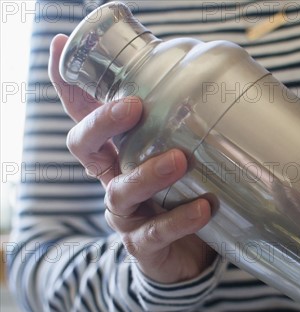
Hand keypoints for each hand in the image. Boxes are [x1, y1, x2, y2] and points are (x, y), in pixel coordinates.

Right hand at [49, 34, 215, 283]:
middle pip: (87, 147)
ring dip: (148, 174)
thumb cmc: (182, 196)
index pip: (86, 116)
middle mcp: (113, 180)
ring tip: (179, 161)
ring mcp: (125, 214)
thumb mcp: (178, 159)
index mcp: (117, 156)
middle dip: (103, 124)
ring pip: (121, 191)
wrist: (187, 256)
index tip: (62, 48)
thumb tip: (219, 86)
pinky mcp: (144, 245)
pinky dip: (180, 219)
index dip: (69, 87)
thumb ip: (185, 130)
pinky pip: (157, 232)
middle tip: (133, 106)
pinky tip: (204, 208)